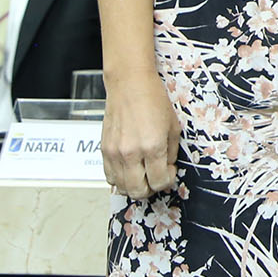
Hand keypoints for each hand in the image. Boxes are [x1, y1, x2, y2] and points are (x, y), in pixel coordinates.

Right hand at [100, 68, 180, 198]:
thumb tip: (167, 170)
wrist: (130, 85)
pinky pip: (109, 177)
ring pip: (122, 188)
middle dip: (151, 189)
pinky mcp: (104, 150)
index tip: (169, 172)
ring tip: (144, 174)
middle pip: (138, 191)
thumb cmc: (154, 101)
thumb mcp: (173, 127)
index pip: (159, 182)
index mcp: (153, 147)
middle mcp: (131, 153)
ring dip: (134, 186)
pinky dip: (120, 179)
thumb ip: (171, 153)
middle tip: (157, 178)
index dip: (167, 181)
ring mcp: (115, 153)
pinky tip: (130, 169)